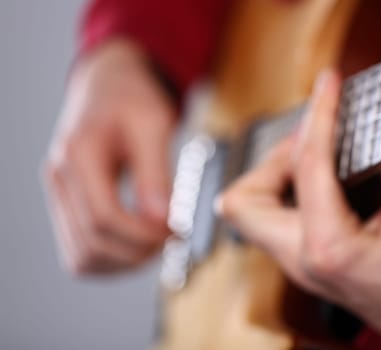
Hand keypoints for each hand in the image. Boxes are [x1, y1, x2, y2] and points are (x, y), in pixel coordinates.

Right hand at [43, 39, 176, 274]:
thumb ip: (156, 174)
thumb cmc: (133, 98)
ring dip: (123, 262)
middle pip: (91, 243)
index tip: (176, 232)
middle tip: (172, 239)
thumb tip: (161, 221)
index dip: (143, 235)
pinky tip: (139, 246)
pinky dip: (111, 259)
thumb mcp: (153, 125)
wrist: (110, 86)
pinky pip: (81, 250)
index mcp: (78, 154)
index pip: (102, 216)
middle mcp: (60, 177)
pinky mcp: (68, 205)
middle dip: (137, 252)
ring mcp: (60, 194)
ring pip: (81, 257)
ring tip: (157, 244)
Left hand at [218, 70, 380, 348]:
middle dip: (272, 157)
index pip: (307, 165)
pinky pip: (273, 218)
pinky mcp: (306, 260)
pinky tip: (321, 175)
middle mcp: (301, 260)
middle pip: (243, 200)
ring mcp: (299, 264)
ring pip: (251, 211)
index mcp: (329, 248)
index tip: (329, 87)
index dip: (319, 116)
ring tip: (314, 152)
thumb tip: (370, 120)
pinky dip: (288, 188)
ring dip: (275, 172)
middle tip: (310, 137)